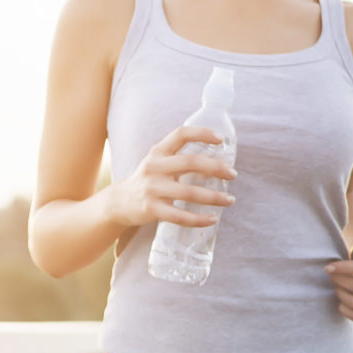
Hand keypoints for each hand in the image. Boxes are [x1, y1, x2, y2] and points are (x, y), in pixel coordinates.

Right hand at [111, 125, 232, 230]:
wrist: (119, 202)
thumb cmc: (148, 180)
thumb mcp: (157, 162)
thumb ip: (179, 158)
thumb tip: (216, 161)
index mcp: (158, 152)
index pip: (181, 134)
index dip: (202, 133)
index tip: (221, 139)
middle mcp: (154, 167)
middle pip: (190, 162)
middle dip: (216, 167)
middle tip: (233, 174)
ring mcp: (152, 189)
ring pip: (189, 192)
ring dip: (214, 197)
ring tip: (230, 200)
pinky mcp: (152, 209)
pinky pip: (180, 216)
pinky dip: (198, 219)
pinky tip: (212, 219)